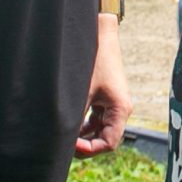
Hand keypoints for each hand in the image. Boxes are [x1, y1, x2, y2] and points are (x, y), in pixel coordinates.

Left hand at [74, 24, 129, 156]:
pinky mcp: (106, 98)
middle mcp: (121, 109)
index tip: (68, 145)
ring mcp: (114, 103)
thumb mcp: (80, 92)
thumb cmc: (91, 59)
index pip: (108, 143)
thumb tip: (61, 139)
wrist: (99, 32)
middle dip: (84, 145)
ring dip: (83, 136)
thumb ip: (74, 118)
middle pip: (105, 139)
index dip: (88, 150)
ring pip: (100, 131)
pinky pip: (96, 120)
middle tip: (62, 144)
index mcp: (120, 109)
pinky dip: (83, 126)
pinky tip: (67, 125)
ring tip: (62, 136)